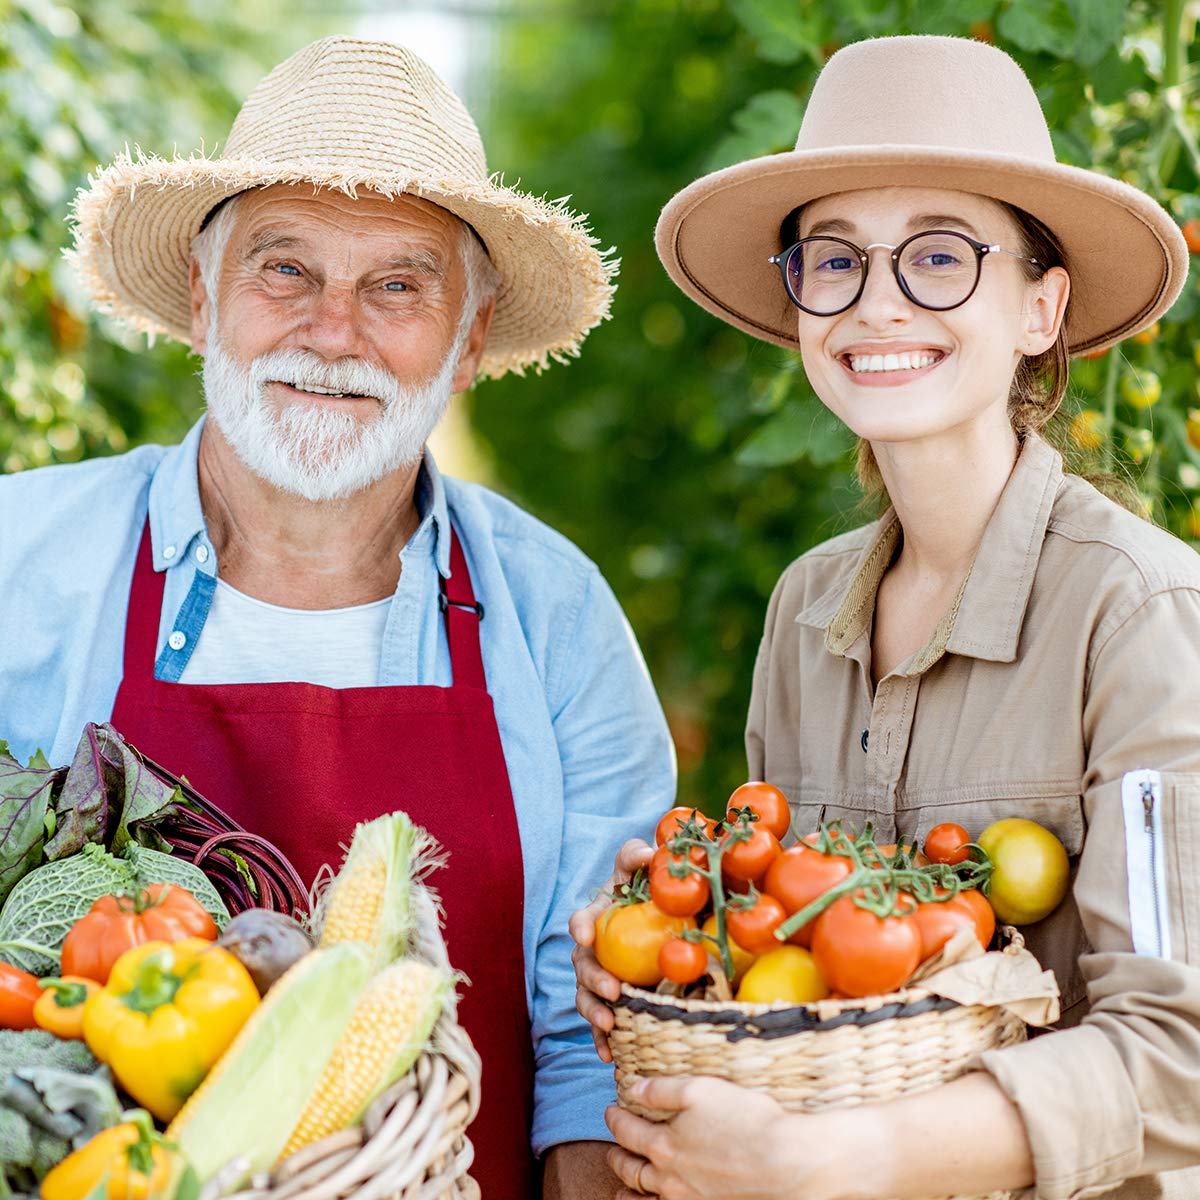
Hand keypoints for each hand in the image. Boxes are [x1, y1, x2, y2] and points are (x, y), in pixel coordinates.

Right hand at [570, 838, 653, 1061]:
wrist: (664, 914)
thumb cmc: (648, 888)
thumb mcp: (642, 868)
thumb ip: (639, 857)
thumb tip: (650, 854)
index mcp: (598, 917)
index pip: (582, 920)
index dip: (581, 926)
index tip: (585, 934)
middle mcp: (595, 950)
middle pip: (584, 965)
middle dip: (593, 979)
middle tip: (614, 989)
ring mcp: (603, 977)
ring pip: (587, 996)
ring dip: (594, 1012)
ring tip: (609, 1025)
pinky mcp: (614, 1002)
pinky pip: (603, 1024)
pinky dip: (602, 1040)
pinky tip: (610, 1057)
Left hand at [604, 1076, 805, 1199]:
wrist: (786, 1162)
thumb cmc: (745, 1120)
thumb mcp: (700, 1089)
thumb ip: (661, 1090)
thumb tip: (632, 1089)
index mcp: (664, 1145)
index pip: (627, 1131)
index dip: (615, 1119)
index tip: (610, 1111)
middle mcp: (670, 1178)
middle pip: (631, 1169)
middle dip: (617, 1156)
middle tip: (611, 1148)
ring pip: (645, 1199)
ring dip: (628, 1190)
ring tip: (621, 1187)